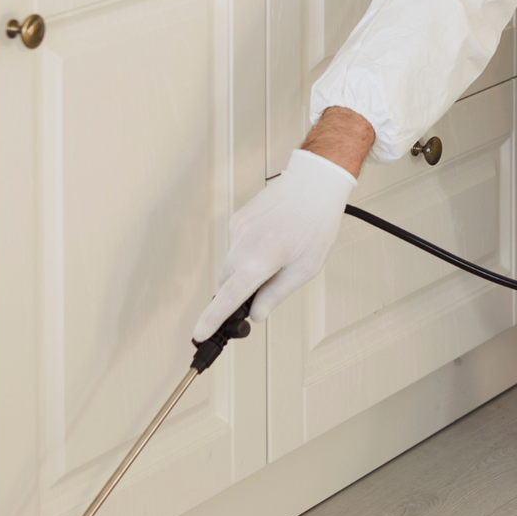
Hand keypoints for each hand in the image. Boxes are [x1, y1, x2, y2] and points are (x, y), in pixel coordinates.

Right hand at [192, 148, 357, 342]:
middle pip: (227, 282)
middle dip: (239, 293)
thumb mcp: (305, 267)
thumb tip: (257, 314)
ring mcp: (238, 228)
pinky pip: (238, 245)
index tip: (200, 333)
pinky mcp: (239, 218)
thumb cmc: (317, 222)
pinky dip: (250, 251)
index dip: (212, 319)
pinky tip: (273, 240)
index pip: (229, 297)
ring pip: (232, 263)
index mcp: (261, 259)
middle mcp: (243, 243)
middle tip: (262, 294)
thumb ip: (276, 293)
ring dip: (247, 270)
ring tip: (280, 255)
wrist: (315, 182)